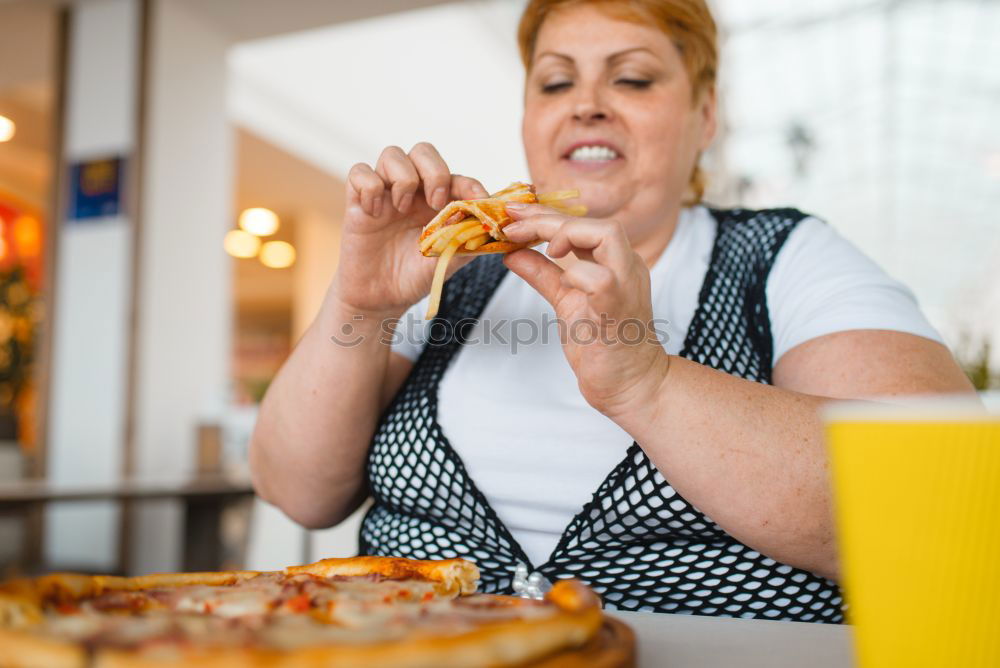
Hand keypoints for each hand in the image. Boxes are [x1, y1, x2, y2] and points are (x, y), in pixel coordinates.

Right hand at [332, 143, 488, 316]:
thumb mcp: (448, 262)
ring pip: (392, 154)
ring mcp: (385, 193)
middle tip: (435, 202)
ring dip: (402, 178)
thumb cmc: (415, 277)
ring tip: (402, 209)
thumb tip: (493, 227)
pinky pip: (359, 172)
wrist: (380, 299)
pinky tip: (374, 213)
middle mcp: (413, 191)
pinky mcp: (358, 201)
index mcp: (438, 202)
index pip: (457, 177)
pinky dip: (369, 187)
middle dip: (434, 171)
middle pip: (424, 151)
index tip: (477, 201)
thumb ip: (468, 242)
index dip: (470, 185)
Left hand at [502, 203, 670, 420]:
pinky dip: (576, 274)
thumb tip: (513, 253)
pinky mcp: (618, 312)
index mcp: (616, 262)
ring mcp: (626, 287)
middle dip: (549, 218)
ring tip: (542, 250)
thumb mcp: (566, 300)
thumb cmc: (604, 345)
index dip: (546, 214)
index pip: (584, 223)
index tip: (513, 214)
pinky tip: (563, 282)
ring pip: (608, 235)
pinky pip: (601, 280)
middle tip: (513, 226)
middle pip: (596, 221)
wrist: (631, 386)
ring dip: (568, 235)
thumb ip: (543, 275)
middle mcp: (627, 267)